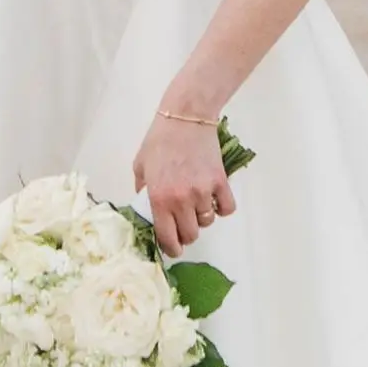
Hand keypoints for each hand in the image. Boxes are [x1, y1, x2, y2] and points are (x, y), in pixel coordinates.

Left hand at [133, 109, 234, 254]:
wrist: (185, 117)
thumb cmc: (159, 140)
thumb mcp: (140, 166)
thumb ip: (142, 190)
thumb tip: (147, 207)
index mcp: (159, 198)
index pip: (168, 237)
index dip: (171, 248)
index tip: (173, 248)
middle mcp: (181, 200)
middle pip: (190, 234)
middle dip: (186, 234)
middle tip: (184, 224)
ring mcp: (202, 192)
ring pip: (207, 222)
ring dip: (202, 218)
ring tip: (197, 204)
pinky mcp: (220, 182)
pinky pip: (226, 208)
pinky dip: (222, 208)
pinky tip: (214, 199)